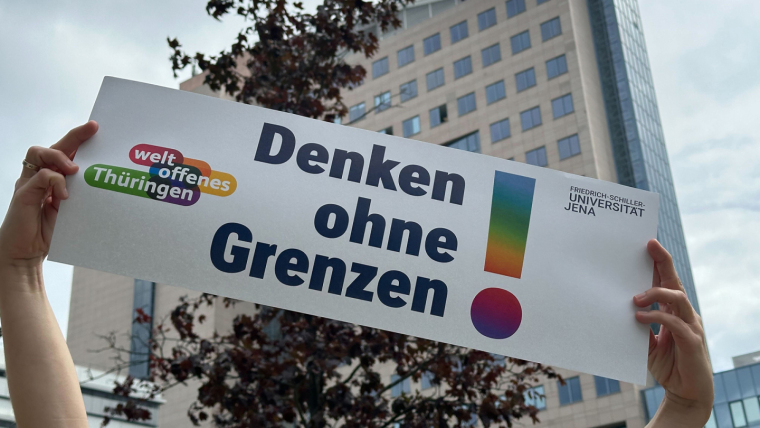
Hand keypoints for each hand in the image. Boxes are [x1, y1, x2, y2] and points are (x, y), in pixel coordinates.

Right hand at [0, 121, 97, 272]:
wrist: (27, 253)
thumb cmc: (50, 232)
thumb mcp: (72, 210)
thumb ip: (80, 194)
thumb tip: (101, 181)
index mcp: (53, 178)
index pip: (65, 152)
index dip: (78, 139)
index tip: (96, 128)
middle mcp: (39, 176)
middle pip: (53, 146)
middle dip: (74, 136)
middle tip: (92, 130)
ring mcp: (29, 183)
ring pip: (39, 153)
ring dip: (59, 156)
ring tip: (75, 168)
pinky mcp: (23, 194)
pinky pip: (39, 177)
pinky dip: (55, 181)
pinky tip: (65, 194)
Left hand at [634, 239, 712, 426]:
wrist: (685, 391)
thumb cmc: (667, 363)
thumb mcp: (644, 343)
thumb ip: (637, 326)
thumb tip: (617, 310)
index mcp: (674, 310)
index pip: (667, 280)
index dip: (660, 262)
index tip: (648, 244)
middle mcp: (685, 313)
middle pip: (675, 281)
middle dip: (663, 262)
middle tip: (649, 246)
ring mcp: (691, 325)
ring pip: (677, 298)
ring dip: (655, 293)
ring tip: (635, 298)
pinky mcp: (692, 341)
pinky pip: (674, 323)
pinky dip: (656, 317)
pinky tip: (639, 317)